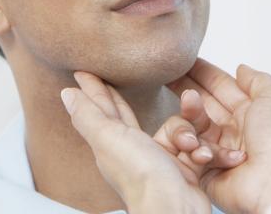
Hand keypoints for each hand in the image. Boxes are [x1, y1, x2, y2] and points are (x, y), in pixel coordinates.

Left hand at [61, 72, 243, 213]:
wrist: (175, 210)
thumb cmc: (141, 177)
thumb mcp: (109, 139)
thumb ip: (89, 115)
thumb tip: (66, 94)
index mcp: (112, 143)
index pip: (102, 109)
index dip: (94, 89)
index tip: (82, 71)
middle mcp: (134, 152)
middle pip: (132, 116)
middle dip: (134, 99)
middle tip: (124, 74)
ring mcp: (160, 161)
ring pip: (176, 129)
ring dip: (187, 131)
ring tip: (190, 145)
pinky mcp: (185, 171)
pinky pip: (196, 148)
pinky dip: (203, 150)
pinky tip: (204, 155)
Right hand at [168, 59, 270, 213]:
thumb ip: (257, 80)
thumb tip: (240, 68)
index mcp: (251, 113)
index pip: (222, 87)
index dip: (204, 74)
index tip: (185, 61)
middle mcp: (234, 130)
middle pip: (204, 104)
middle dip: (188, 89)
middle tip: (168, 76)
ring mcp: (219, 149)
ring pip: (194, 125)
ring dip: (190, 113)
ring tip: (189, 104)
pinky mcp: (206, 169)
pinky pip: (190, 149)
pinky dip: (193, 142)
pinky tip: (195, 140)